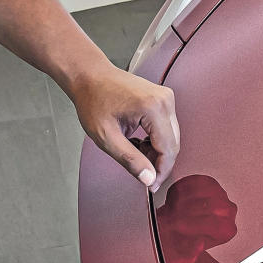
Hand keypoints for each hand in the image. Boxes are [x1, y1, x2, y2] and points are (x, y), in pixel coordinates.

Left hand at [68, 64, 179, 192]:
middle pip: (173, 144)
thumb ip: (130, 160)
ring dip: (156, 153)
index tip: (151, 185)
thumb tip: (149, 179)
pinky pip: (166, 128)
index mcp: (153, 108)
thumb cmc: (93, 101)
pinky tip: (138, 143)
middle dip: (159, 163)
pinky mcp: (162, 99)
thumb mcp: (107, 138)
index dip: (161, 171)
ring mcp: (166, 98)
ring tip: (134, 154)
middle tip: (142, 175)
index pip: (168, 149)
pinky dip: (155, 141)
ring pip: (171, 138)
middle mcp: (165, 100)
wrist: (90, 77)